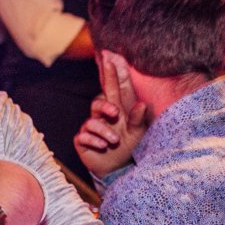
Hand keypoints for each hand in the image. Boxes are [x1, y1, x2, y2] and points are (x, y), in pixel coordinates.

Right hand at [74, 53, 146, 179]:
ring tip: (114, 140)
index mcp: (120, 109)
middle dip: (105, 97)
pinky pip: (84, 134)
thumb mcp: (139, 133)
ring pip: (93, 119)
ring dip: (104, 129)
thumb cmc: (129, 146)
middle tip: (113, 104)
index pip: (116, 87)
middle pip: (100, 98)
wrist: (116, 168)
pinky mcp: (83, 139)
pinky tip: (103, 146)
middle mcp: (105, 115)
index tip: (110, 56)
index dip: (113, 72)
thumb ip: (139, 119)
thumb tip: (141, 104)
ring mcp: (93, 126)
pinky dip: (95, 140)